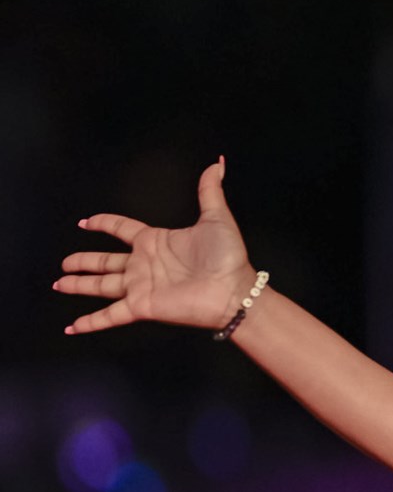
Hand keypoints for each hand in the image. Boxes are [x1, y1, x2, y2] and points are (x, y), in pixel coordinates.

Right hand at [55, 160, 254, 334]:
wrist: (234, 291)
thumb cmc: (228, 258)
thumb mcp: (216, 218)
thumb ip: (210, 191)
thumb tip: (218, 163)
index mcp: (155, 242)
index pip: (122, 229)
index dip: (104, 224)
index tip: (86, 222)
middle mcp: (143, 265)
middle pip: (105, 261)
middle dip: (84, 261)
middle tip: (65, 264)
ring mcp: (140, 286)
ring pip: (101, 285)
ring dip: (79, 285)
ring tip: (59, 284)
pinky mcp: (142, 306)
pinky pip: (110, 315)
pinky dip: (91, 322)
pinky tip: (73, 328)